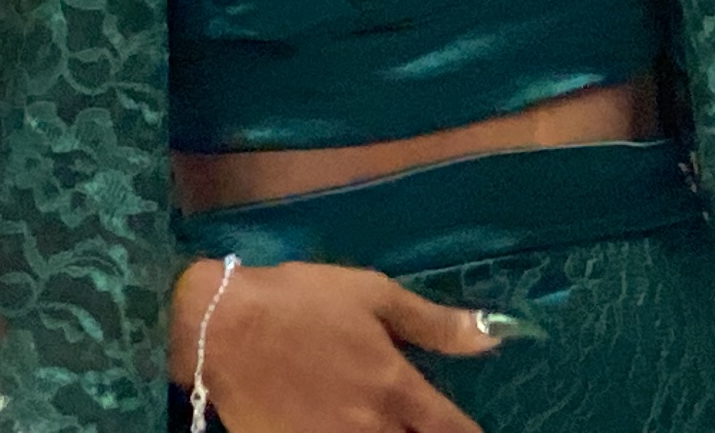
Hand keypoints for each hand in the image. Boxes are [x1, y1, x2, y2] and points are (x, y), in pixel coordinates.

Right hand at [172, 258, 496, 432]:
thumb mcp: (374, 295)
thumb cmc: (301, 302)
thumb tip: (494, 336)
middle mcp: (371, 429)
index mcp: (395, 389)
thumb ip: (435, 324)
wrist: (221, 328)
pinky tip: (354, 429)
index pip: (452, 431)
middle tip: (424, 424)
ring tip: (391, 426)